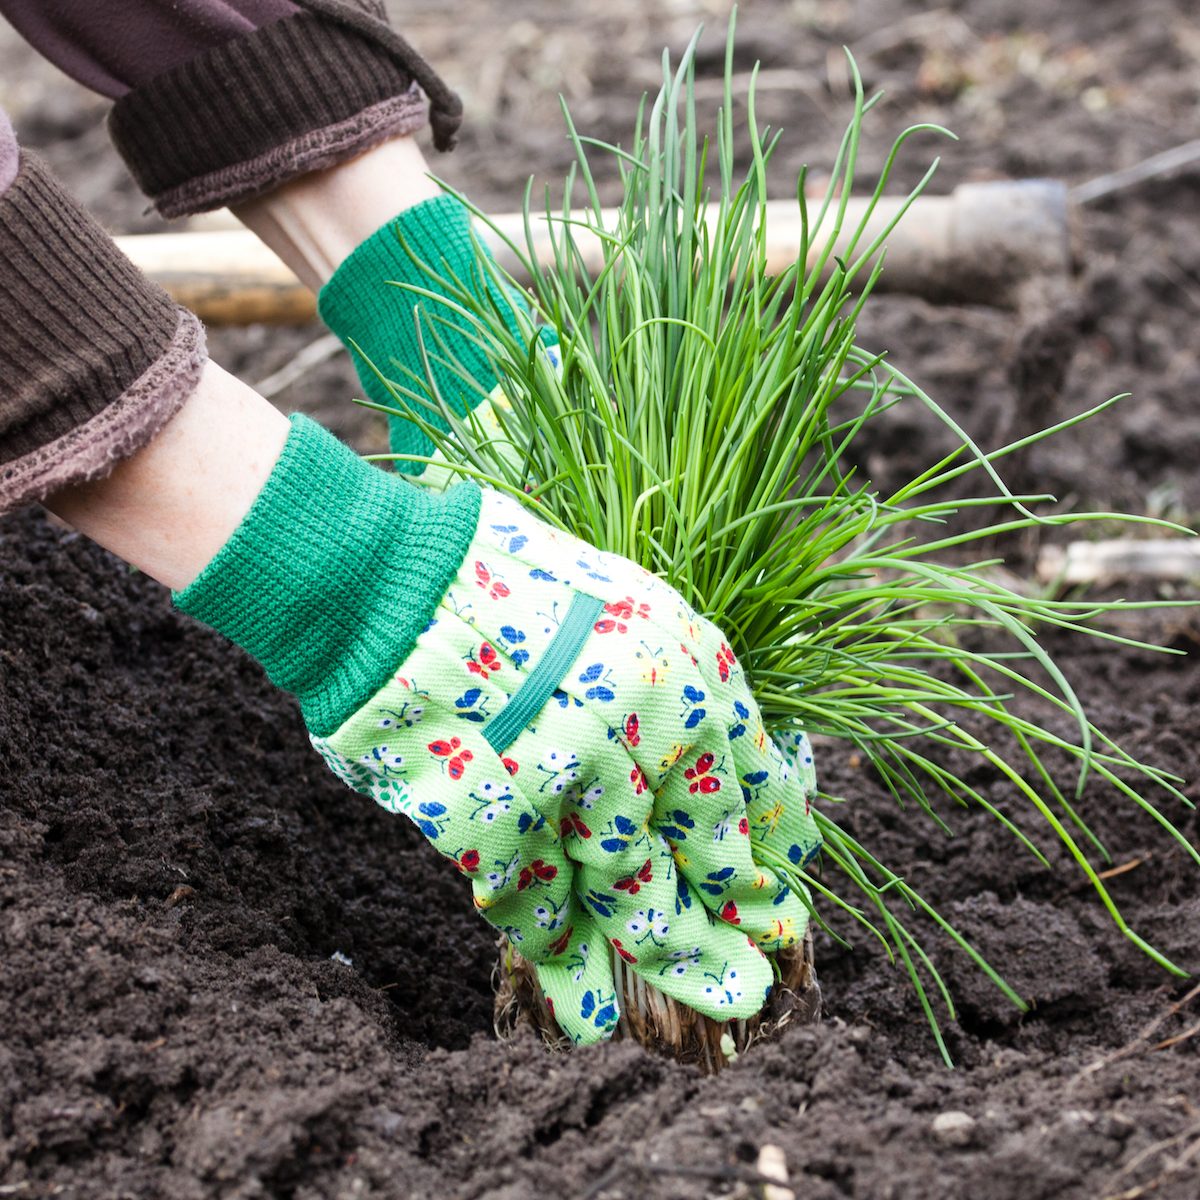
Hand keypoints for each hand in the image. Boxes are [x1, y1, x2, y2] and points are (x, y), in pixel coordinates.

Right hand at [311, 481, 821, 1042]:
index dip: (762, 860)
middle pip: (700, 860)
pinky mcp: (499, 819)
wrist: (395, 578)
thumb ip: (670, 702)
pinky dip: (549, 945)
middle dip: (717, 935)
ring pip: (626, 895)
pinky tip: (564, 979)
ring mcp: (576, 778)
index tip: (772, 908)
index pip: (753, 792)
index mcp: (692, 672)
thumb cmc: (510, 588)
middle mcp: (651, 728)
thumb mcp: (623, 616)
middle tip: (742, 995)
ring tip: (643, 1014)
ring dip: (640, 960)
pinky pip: (536, 902)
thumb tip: (702, 795)